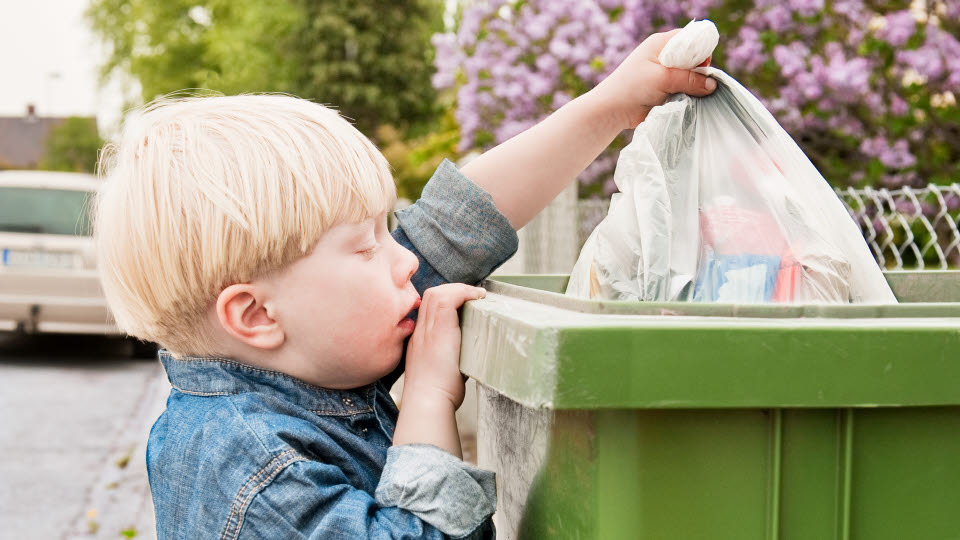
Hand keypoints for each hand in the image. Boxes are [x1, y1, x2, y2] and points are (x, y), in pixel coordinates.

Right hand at [402, 283, 486, 409]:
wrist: (428, 403)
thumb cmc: (436, 395)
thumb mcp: (439, 373)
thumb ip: (448, 360)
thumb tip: (467, 357)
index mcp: (419, 341)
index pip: (427, 308)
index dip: (444, 299)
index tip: (461, 303)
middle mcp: (421, 332)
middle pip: (431, 296)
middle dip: (453, 290)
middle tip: (471, 296)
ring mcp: (428, 330)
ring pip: (438, 294)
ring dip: (459, 290)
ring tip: (477, 295)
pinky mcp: (439, 331)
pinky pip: (448, 300)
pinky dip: (463, 293)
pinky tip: (477, 297)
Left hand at [592, 29, 715, 129]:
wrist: (611, 111)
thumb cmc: (632, 87)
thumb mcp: (663, 78)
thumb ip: (689, 79)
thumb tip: (713, 85)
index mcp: (661, 43)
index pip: (690, 38)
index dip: (700, 50)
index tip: (703, 65)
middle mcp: (664, 56)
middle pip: (693, 58)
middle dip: (698, 70)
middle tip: (695, 84)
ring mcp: (664, 74)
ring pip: (690, 76)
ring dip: (693, 86)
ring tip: (690, 95)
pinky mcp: (664, 90)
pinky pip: (684, 90)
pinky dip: (687, 95)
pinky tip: (687, 102)